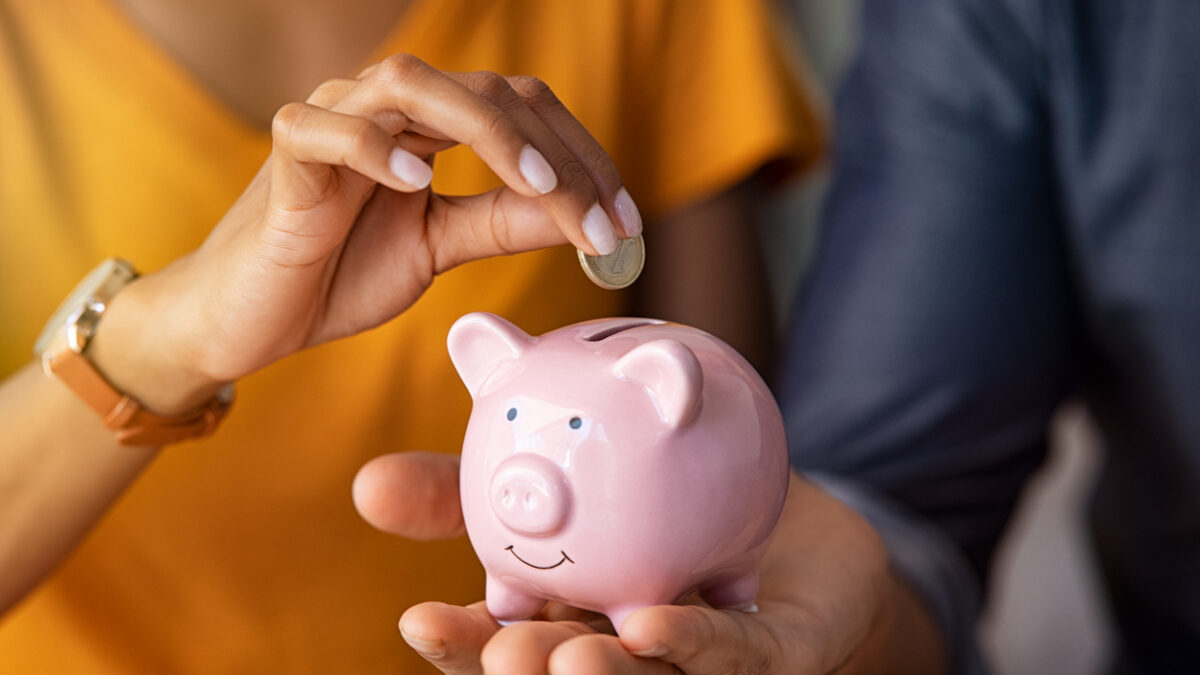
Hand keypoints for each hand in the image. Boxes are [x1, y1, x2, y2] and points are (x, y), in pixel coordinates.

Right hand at [91, 54, 641, 412]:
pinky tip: (416, 183)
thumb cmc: (340, 273)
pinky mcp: (286, 155)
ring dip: (489, 132)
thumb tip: (581, 218)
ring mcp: (333, 120)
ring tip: (539, 188)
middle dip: (558, 156)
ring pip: (414, 84)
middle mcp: (387, 107)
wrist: (251, 318)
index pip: (523, 111)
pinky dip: (372, 147)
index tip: (625, 224)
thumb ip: (502, 224)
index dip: (582, 158)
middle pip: (489, 92)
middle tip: (603, 222)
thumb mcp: (439, 248)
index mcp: (429, 125)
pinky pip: (325, 129)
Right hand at [354, 456, 944, 673]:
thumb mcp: (555, 478)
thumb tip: (365, 483)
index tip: (418, 620)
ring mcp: (695, 660)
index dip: (461, 644)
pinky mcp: (770, 652)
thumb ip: (467, 489)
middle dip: (525, 672)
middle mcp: (623, 649)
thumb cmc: (653, 496)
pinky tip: (653, 626)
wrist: (774, 496)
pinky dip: (692, 644)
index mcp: (565, 618)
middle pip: (565, 670)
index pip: (503, 643)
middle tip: (503, 652)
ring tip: (563, 658)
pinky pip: (732, 650)